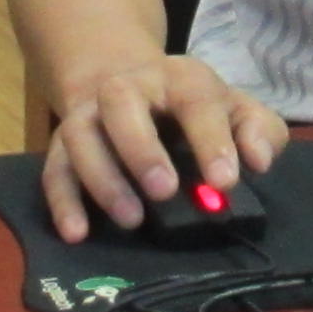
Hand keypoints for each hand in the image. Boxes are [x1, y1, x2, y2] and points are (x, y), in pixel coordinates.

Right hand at [40, 56, 289, 244]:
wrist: (127, 77)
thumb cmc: (192, 104)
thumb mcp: (233, 107)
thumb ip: (258, 129)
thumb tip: (259, 161)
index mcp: (178, 78)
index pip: (195, 100)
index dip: (210, 139)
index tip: (224, 181)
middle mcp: (126, 89)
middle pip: (121, 104)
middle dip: (141, 148)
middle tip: (164, 191)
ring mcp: (89, 115)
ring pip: (79, 135)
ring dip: (102, 177)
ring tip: (131, 219)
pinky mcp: (62, 145)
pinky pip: (53, 169)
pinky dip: (62, 202)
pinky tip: (77, 234)